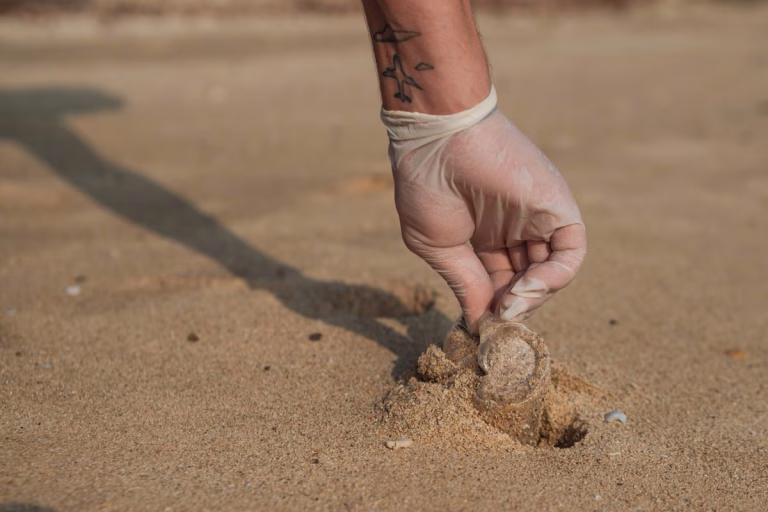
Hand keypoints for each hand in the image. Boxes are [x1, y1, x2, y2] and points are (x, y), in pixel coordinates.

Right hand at [385, 94, 585, 331]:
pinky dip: (555, 278)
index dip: (492, 307)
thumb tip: (479, 324)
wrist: (437, 139)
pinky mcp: (556, 207)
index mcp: (483, 237)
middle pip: (525, 281)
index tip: (482, 326)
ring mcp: (536, 219)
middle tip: (497, 321)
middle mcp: (514, 229)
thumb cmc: (427, 187)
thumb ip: (466, 284)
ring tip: (508, 309)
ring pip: (550, 273)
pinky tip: (526, 290)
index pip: (499, 283)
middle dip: (512, 306)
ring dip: (532, 299)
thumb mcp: (441, 248)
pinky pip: (571, 253)